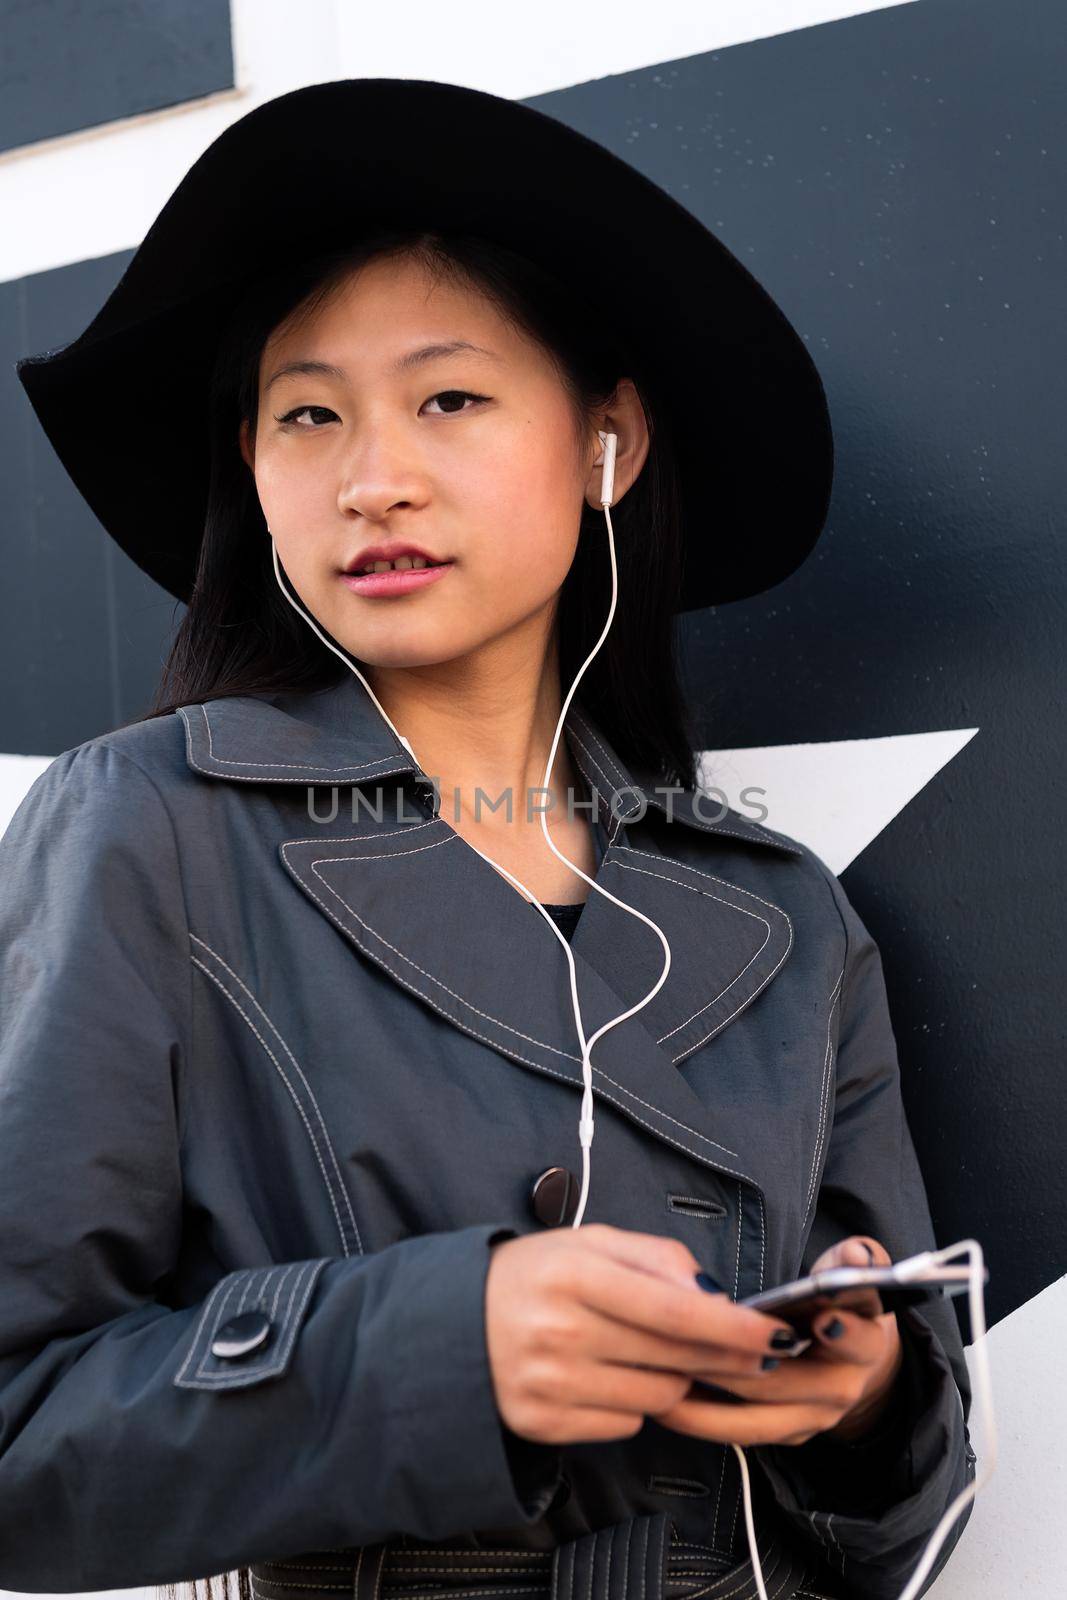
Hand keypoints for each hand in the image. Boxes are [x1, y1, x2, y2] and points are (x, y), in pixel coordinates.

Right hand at [485, 1223, 813, 1446]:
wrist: (456, 1322)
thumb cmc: (535, 1276)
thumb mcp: (590, 1243)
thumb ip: (657, 1258)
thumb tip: (716, 1295)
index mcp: (574, 1274)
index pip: (674, 1310)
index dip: (733, 1327)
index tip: (775, 1334)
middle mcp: (559, 1331)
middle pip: (674, 1357)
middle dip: (722, 1355)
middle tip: (749, 1350)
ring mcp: (548, 1383)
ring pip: (657, 1395)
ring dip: (673, 1377)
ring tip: (645, 1352)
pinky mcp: (542, 1424)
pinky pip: (624, 1422)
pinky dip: (632, 1402)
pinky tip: (607, 1375)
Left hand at [649, 1235, 904, 1446]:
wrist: (849, 1356)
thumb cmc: (839, 1303)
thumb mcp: (850, 1274)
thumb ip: (856, 1258)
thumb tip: (857, 1260)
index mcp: (864, 1343)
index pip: (859, 1339)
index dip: (843, 1331)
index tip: (822, 1320)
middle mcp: (843, 1388)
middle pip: (788, 1383)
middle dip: (737, 1366)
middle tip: (690, 1346)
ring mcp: (813, 1418)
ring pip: (757, 1420)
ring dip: (707, 1404)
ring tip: (665, 1378)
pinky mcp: (787, 1435)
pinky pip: (742, 1434)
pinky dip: (703, 1420)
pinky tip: (668, 1401)